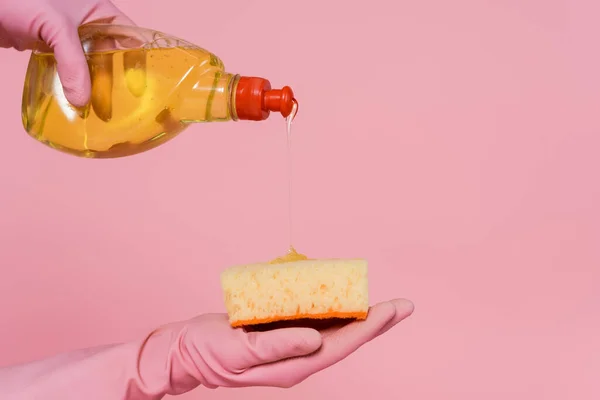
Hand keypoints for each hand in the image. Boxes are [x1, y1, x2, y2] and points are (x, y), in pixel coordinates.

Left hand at [0, 0, 133, 106]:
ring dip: (92, 87)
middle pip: (110, 56)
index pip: (129, 36)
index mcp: (99, 10)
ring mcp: (66, 36)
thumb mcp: (55, 27)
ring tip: (97, 110)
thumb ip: (72, 63)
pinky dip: (71, 84)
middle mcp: (87, 23)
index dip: (136, 61)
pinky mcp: (47, 47)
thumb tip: (82, 101)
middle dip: (114, 81)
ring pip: (88, 65)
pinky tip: (76, 101)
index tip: (139, 88)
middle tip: (116, 106)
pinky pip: (66, 69)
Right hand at [0, 298, 413, 398]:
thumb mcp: (240, 350)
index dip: (370, 327)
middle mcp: (299, 358)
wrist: (187, 351)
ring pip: (335, 332)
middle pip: (347, 339)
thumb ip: (278, 346)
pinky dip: (334, 312)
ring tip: (383, 304)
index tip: (394, 308)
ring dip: (360, 318)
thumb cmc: (210, 350)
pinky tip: (342, 301)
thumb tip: (318, 339)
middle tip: (403, 306)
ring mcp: (292, 348)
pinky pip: (316, 323)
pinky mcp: (282, 336)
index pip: (342, 345)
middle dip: (376, 323)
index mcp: (294, 365)